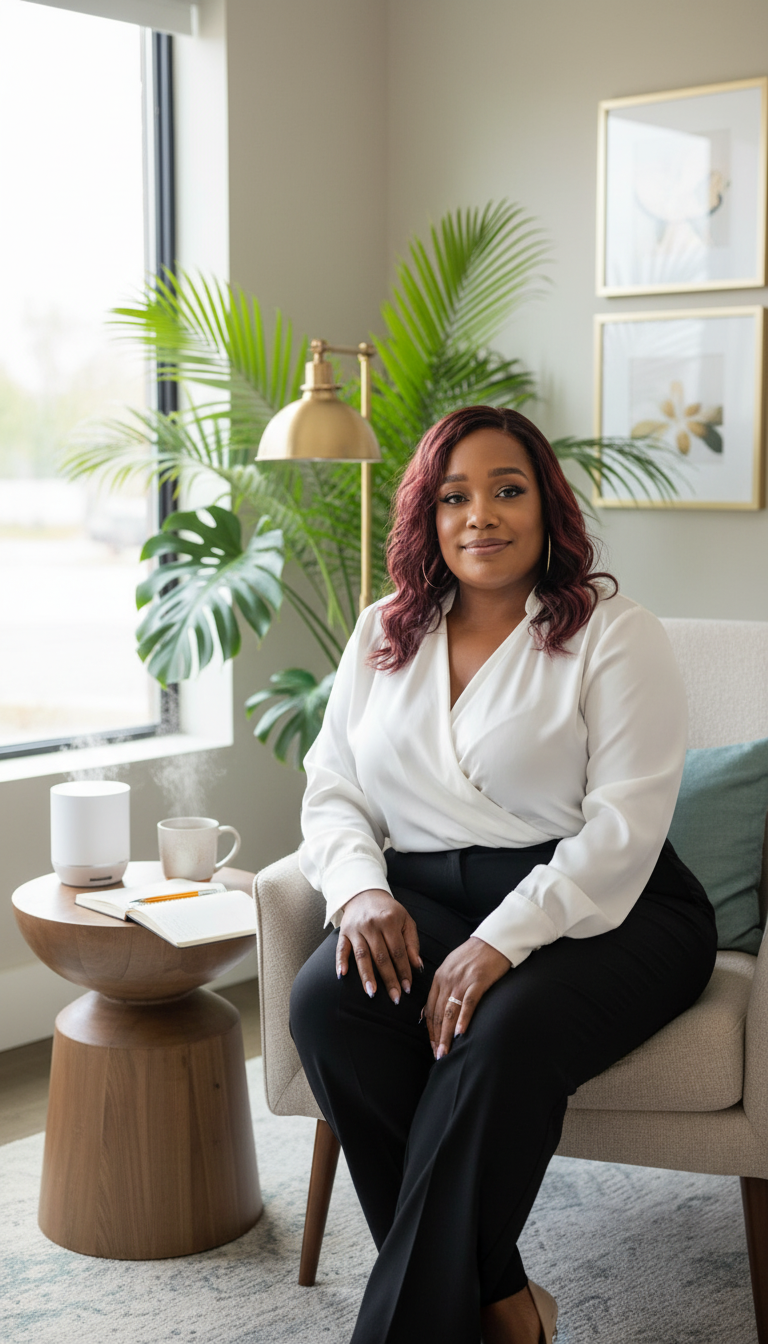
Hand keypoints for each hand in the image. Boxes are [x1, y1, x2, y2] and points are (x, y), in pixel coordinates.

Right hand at [337, 890, 422, 1003]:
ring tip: (371, 993)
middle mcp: (372, 925)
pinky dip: (340, 962)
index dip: (404, 971)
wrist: (365, 894)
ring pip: (361, 956)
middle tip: (395, 998)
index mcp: (390, 921)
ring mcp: (356, 929)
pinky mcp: (343, 932)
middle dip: (389, 979)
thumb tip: (417, 966)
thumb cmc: (389, 911)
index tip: (407, 988)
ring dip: (366, 976)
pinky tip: (342, 975)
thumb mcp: (406, 921)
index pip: (398, 951)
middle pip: (381, 957)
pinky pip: (340, 949)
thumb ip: (412, 943)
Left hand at [425, 936, 510, 1058]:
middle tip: (438, 1055)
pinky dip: (463, 1019)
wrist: (494, 939)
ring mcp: (462, 980)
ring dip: (446, 1034)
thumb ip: (443, 985)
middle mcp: (447, 979)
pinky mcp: (478, 981)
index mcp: (440, 977)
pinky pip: (468, 1003)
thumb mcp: (453, 966)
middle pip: (438, 1013)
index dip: (430, 1029)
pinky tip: (460, 1033)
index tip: (432, 1045)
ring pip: (450, 1012)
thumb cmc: (476, 954)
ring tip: (445, 1052)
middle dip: (436, 1037)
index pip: (430, 1008)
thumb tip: (435, 1007)